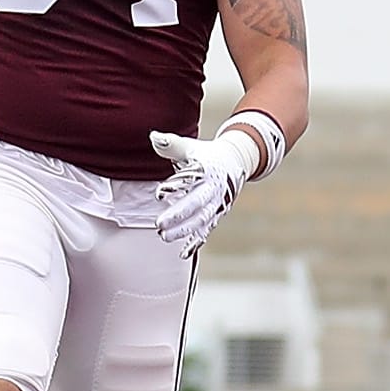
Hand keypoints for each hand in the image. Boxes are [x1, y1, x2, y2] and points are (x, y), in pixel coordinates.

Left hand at [150, 129, 256, 255]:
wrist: (235, 163)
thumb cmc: (206, 155)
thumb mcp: (191, 147)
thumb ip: (172, 144)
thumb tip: (154, 137)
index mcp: (207, 170)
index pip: (191, 179)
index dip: (176, 186)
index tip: (159, 193)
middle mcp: (214, 189)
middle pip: (197, 204)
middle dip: (179, 215)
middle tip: (158, 224)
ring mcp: (217, 204)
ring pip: (201, 220)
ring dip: (184, 231)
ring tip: (164, 236)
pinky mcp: (216, 215)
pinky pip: (206, 231)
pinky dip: (195, 243)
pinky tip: (182, 253)